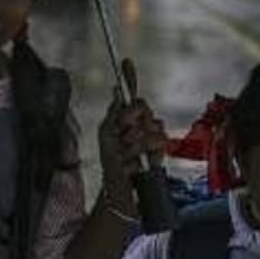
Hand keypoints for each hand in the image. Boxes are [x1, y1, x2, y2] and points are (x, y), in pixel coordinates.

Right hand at [97, 59, 166, 205]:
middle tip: (148, 139)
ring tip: (143, 158)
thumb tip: (141, 103)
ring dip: (150, 145)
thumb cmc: (135, 170)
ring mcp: (109, 143)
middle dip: (149, 122)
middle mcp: (109, 129)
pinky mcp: (112, 156)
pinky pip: (139, 145)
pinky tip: (137, 164)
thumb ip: (147, 124)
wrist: (121, 196)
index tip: (127, 62)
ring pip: (142, 128)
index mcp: (116, 123)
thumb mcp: (147, 145)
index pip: (124, 98)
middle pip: (137, 109)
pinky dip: (145, 155)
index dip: (127, 78)